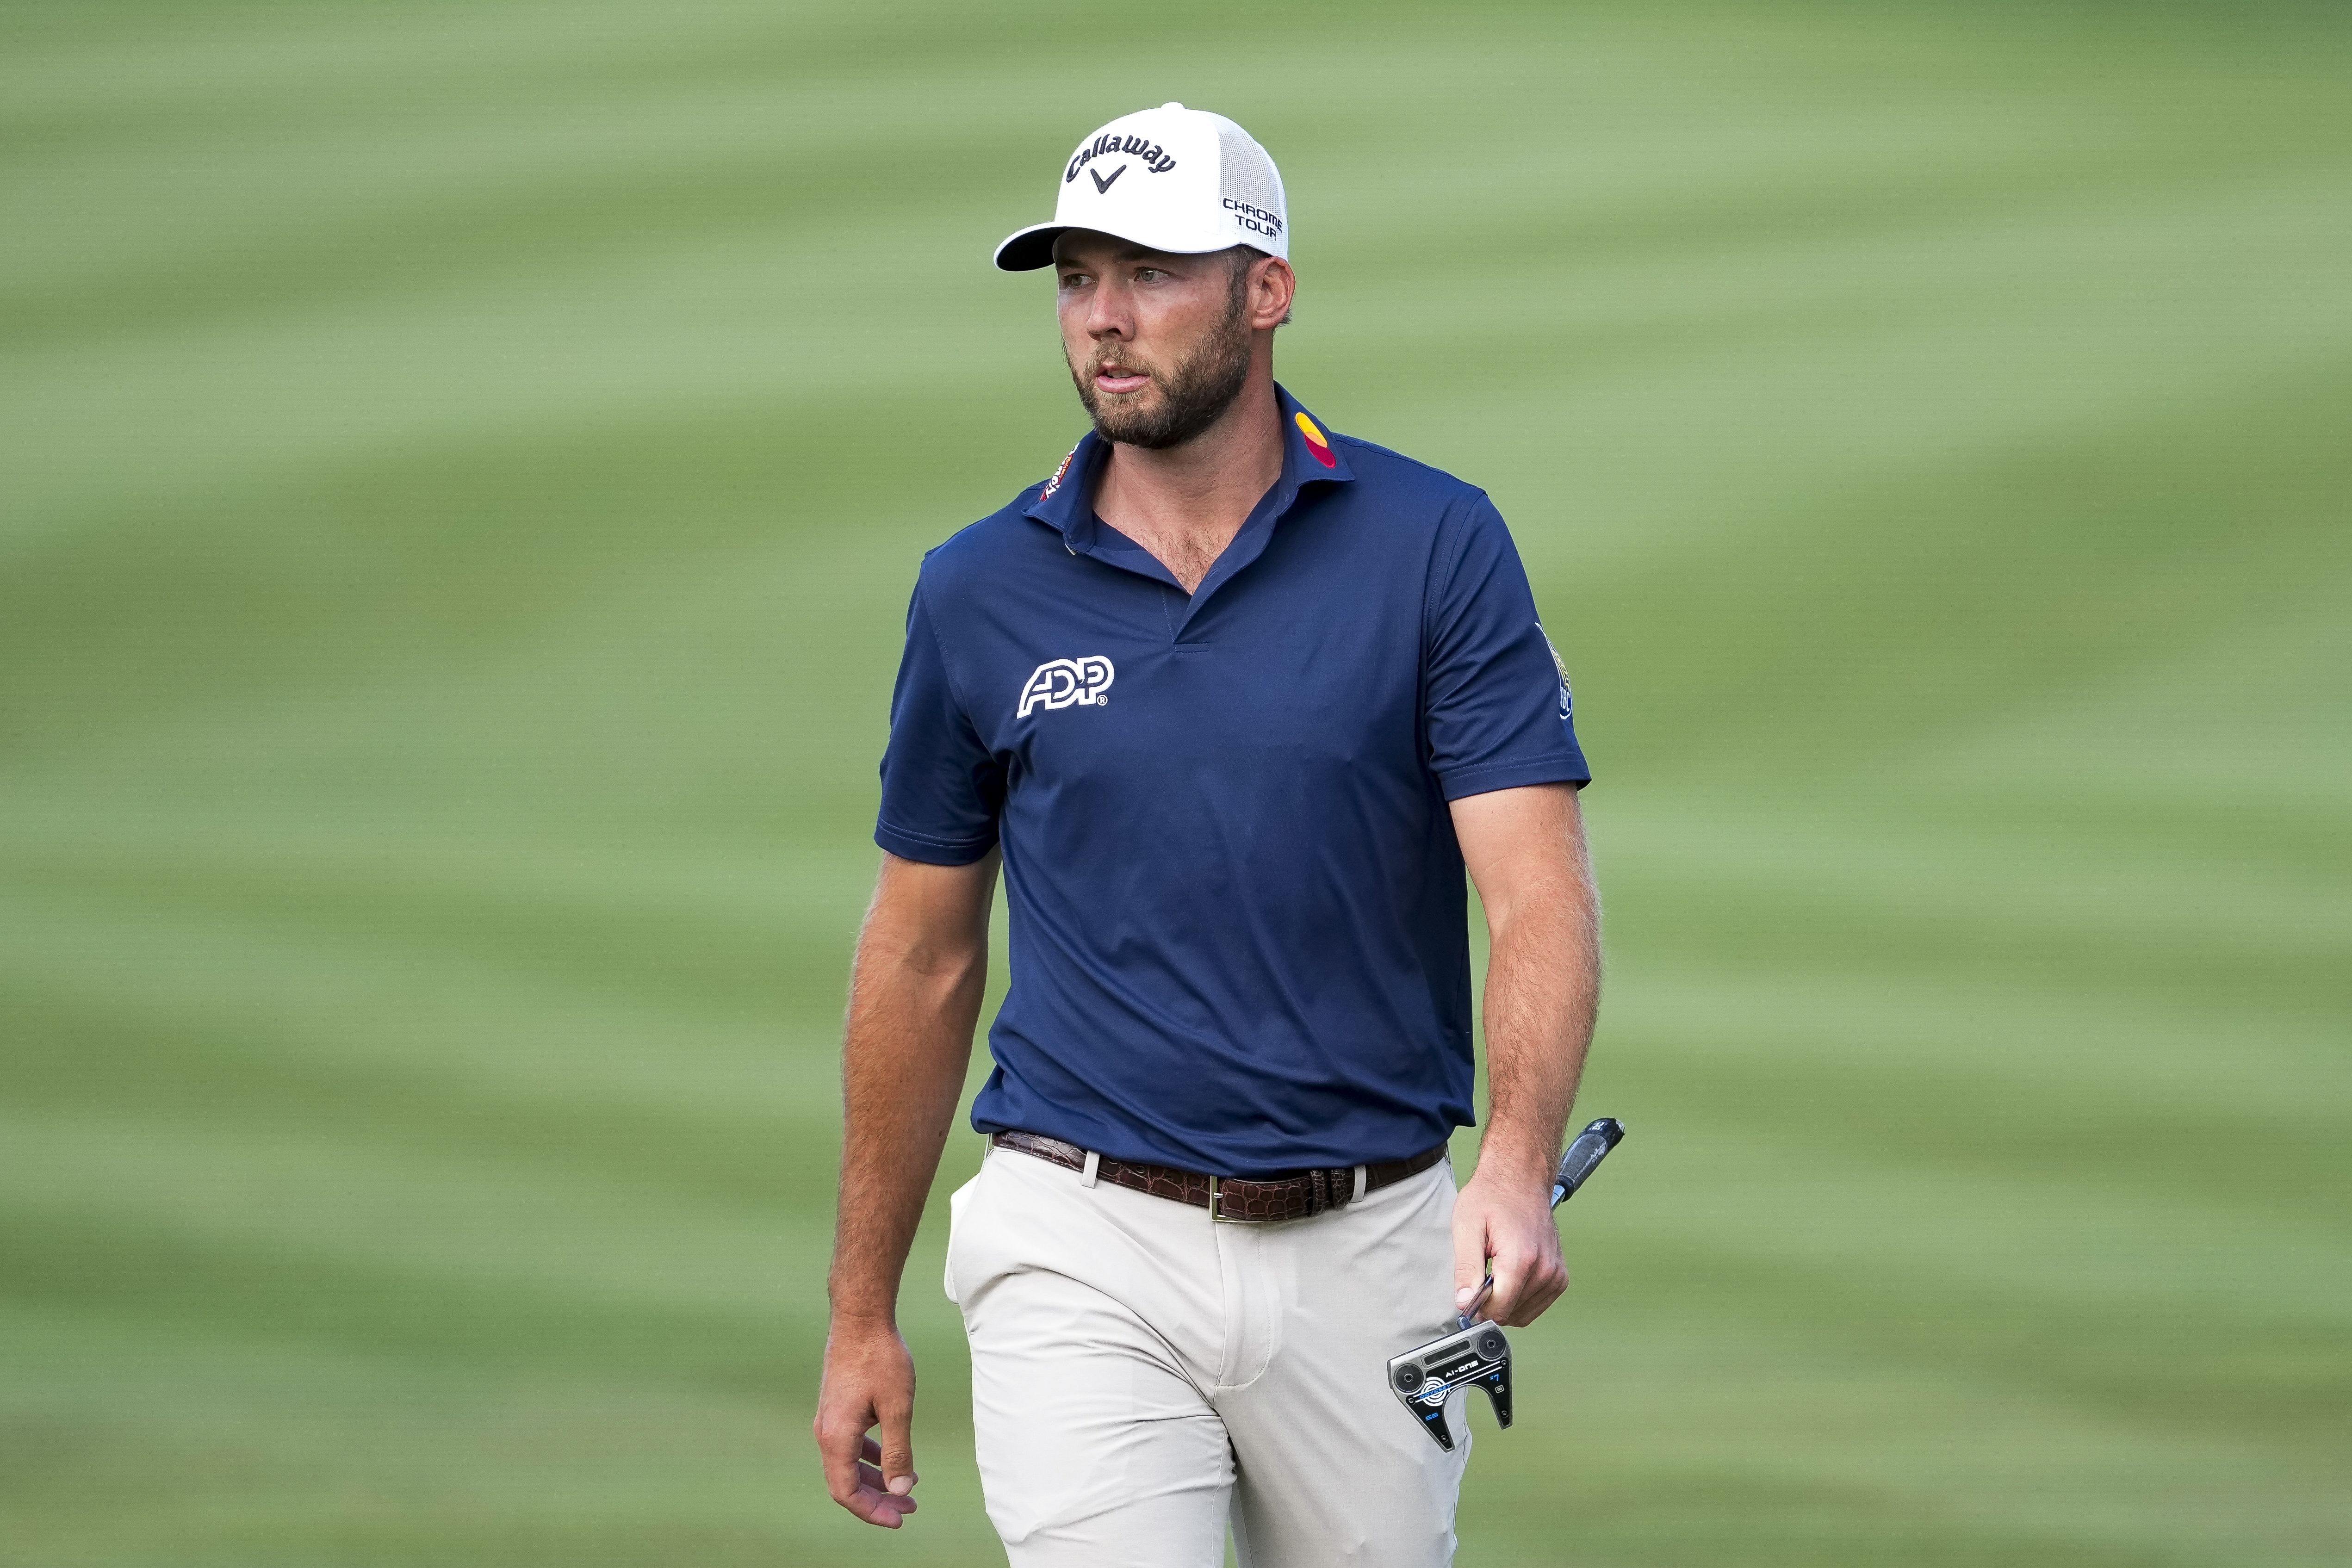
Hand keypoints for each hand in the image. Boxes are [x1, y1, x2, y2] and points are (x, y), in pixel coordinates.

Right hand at [813, 1318, 920, 1527]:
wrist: (860, 1317)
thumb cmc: (880, 1358)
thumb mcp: (898, 1408)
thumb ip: (898, 1452)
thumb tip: (900, 1491)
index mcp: (837, 1437)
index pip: (846, 1492)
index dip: (871, 1512)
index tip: (899, 1518)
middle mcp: (826, 1432)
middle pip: (846, 1482)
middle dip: (878, 1499)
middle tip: (909, 1507)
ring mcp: (830, 1419)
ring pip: (849, 1463)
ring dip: (876, 1478)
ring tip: (908, 1486)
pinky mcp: (837, 1407)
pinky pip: (850, 1444)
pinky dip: (871, 1456)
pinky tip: (893, 1455)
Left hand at [1451, 1161, 1569, 1326]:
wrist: (1519, 1177)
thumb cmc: (1493, 1196)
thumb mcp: (1466, 1228)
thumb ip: (1466, 1270)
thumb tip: (1465, 1303)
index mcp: (1521, 1260)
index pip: (1498, 1310)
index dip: (1477, 1304)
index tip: (1470, 1288)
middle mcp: (1545, 1270)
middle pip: (1510, 1313)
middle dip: (1491, 1301)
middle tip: (1484, 1271)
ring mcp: (1555, 1274)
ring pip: (1523, 1313)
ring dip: (1507, 1299)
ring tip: (1499, 1268)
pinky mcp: (1560, 1276)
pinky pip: (1537, 1305)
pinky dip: (1521, 1297)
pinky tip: (1512, 1273)